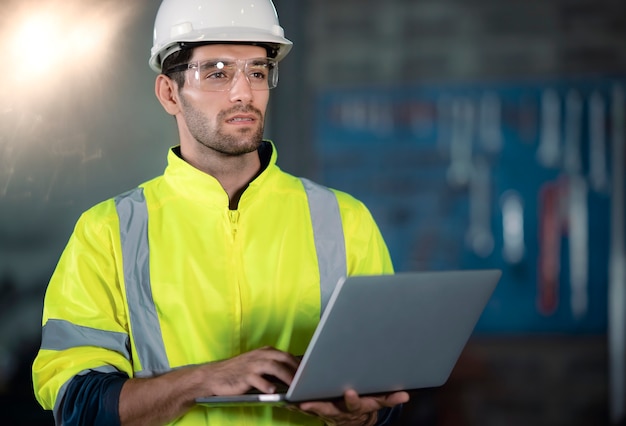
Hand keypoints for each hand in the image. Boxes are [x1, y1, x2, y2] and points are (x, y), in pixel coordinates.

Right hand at [196, 346, 299, 395]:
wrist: (215, 376)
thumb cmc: (239, 372)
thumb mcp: (257, 365)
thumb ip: (273, 368)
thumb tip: (293, 376)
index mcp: (266, 352)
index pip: (287, 355)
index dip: (300, 365)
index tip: (310, 374)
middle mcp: (260, 356)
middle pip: (283, 358)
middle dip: (297, 370)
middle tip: (307, 381)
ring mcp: (252, 365)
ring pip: (273, 367)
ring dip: (286, 376)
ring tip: (295, 386)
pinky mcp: (244, 376)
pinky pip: (257, 379)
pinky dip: (266, 384)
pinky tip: (273, 391)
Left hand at [295, 389, 409, 425]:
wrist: (352, 418)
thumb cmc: (364, 402)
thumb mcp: (378, 400)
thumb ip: (390, 398)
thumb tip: (405, 395)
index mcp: (355, 407)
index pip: (355, 404)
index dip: (352, 399)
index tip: (349, 392)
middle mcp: (340, 411)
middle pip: (328, 410)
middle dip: (318, 406)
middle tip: (307, 403)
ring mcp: (327, 412)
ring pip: (313, 409)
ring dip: (302, 405)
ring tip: (292, 399)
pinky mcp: (316, 409)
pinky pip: (305, 406)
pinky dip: (296, 403)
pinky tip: (287, 398)